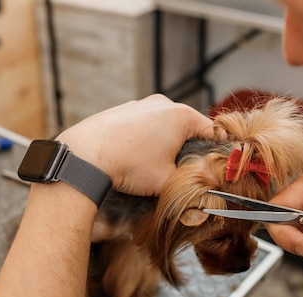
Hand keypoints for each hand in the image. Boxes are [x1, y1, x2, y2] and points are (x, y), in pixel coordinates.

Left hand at [56, 94, 214, 196]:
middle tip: (182, 172)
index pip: (212, 131)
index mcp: (181, 116)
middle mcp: (162, 104)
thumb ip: (190, 182)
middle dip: (187, 150)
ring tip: (155, 168)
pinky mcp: (122, 111)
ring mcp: (140, 105)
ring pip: (163, 127)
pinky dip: (145, 141)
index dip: (216, 150)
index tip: (216, 166)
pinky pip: (143, 126)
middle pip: (187, 128)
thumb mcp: (167, 181)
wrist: (85, 155)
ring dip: (165, 145)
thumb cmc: (129, 165)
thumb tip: (199, 187)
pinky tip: (136, 159)